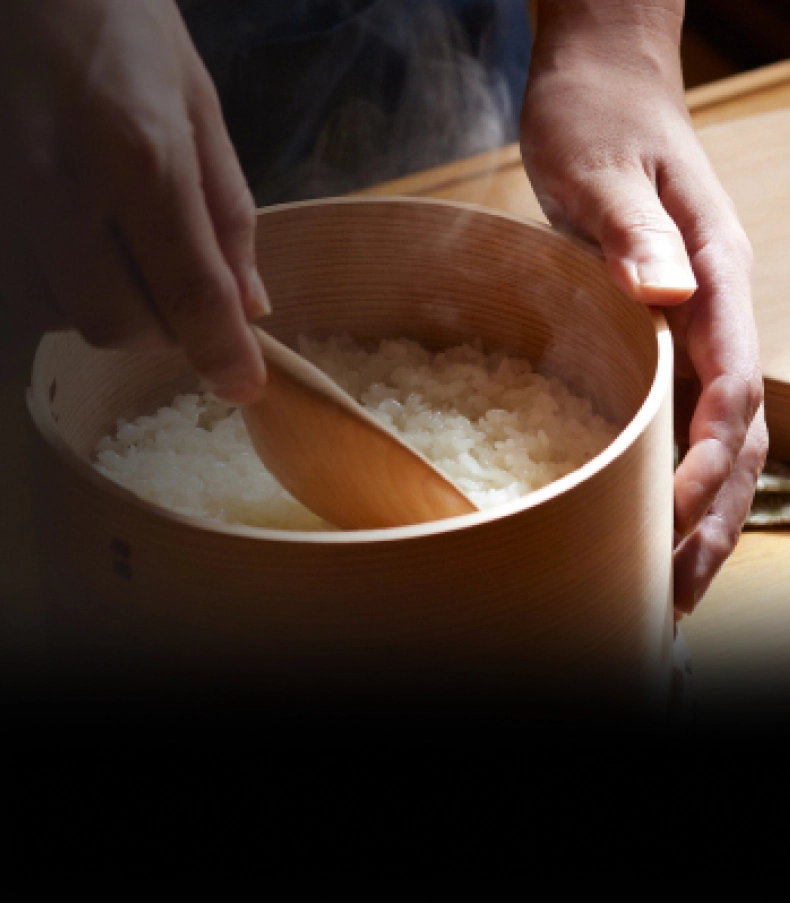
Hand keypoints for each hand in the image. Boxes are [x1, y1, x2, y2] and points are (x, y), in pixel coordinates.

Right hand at [0, 0, 267, 403]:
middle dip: (159, 327)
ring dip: (108, 301)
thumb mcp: (197, 105)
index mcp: (141, 156)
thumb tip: (250, 306)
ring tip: (120, 238)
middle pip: (114, 325)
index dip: (222, 353)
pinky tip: (78, 233)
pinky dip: (63, 281)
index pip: (191, 292)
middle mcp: (62, 186)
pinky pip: (24, 282)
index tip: (243, 387)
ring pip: (62, 312)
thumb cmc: (119, 16)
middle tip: (177, 285)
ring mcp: (4, 198)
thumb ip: (228, 216)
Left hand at [522, 1, 767, 613]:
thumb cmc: (598, 118)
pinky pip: (676, 417)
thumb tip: (662, 296)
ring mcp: (690, 325)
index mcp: (713, 276)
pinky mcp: (656, 332)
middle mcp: (713, 310)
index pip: (726, 386)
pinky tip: (644, 515)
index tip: (671, 515)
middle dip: (706, 513)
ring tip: (665, 584)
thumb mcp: (602, 167)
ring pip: (712, 435)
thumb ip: (631, 232)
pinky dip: (667, 476)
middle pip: (731, 431)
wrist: (602, 85)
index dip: (704, 458)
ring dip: (694, 511)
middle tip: (670, 591)